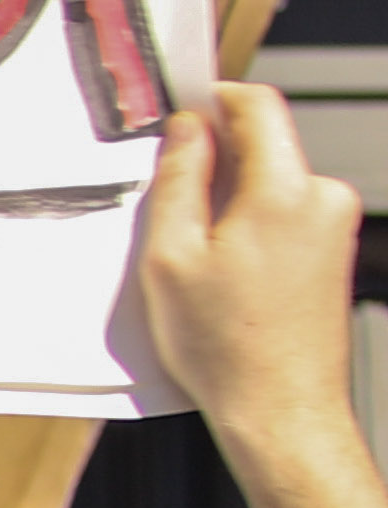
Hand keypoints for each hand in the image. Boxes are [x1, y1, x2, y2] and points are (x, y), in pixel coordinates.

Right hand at [133, 82, 368, 487]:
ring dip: (232, 203)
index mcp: (284, 191)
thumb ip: (180, 180)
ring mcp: (337, 225)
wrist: (282, 408)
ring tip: (196, 259)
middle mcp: (324, 198)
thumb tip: (188, 129)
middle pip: (265, 147)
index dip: (215, 98)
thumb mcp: (172, 258)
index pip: (259, 105)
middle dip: (217, 164)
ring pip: (273, 185)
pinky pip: (287, 216)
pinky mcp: (336, 251)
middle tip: (170, 206)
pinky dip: (251, 230)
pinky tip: (224, 278)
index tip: (183, 111)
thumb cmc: (228, 348)